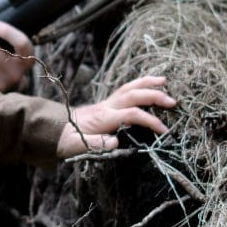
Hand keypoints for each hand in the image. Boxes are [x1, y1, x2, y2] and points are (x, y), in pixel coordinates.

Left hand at [56, 76, 176, 158]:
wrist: (53, 131)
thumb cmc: (66, 141)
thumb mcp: (76, 146)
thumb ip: (96, 143)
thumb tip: (115, 141)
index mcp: (102, 118)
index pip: (131, 114)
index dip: (149, 120)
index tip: (164, 130)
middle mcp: (106, 107)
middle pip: (132, 95)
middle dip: (153, 96)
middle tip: (173, 101)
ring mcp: (105, 104)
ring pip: (128, 88)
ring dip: (146, 83)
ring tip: (163, 80)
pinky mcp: (106, 105)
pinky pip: (125, 91)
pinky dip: (138, 85)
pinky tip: (147, 86)